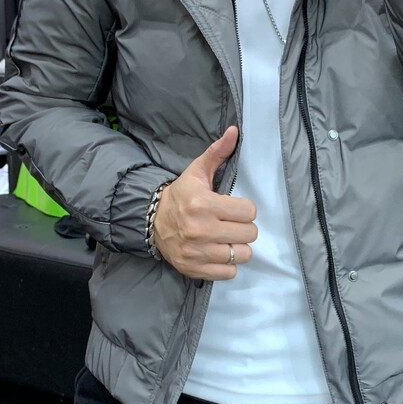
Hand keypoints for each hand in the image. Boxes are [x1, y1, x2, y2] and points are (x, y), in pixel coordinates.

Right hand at [153, 126, 257, 280]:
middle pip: (250, 234)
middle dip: (243, 228)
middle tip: (231, 223)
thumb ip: (218, 153)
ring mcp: (198, 252)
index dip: (244, 209)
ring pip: (242, 254)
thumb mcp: (197, 172)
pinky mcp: (195, 269)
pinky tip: (218, 252)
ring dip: (238, 247)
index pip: (249, 212)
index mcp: (204, 204)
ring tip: (226, 239)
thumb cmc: (181, 195)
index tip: (233, 208)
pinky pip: (229, 272)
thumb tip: (235, 131)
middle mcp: (201, 230)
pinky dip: (227, 264)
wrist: (152, 221)